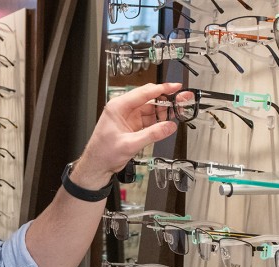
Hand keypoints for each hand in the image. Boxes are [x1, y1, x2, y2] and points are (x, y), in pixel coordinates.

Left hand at [71, 83, 187, 188]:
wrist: (96, 166)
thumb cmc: (103, 153)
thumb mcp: (130, 144)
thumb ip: (152, 134)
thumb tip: (169, 126)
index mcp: (118, 107)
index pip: (144, 93)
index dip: (162, 89)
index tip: (176, 87)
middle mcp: (124, 109)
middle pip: (149, 99)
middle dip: (166, 100)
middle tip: (182, 102)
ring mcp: (129, 117)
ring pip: (151, 109)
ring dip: (164, 112)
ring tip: (177, 115)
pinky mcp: (133, 126)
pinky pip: (149, 120)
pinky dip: (159, 121)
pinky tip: (167, 123)